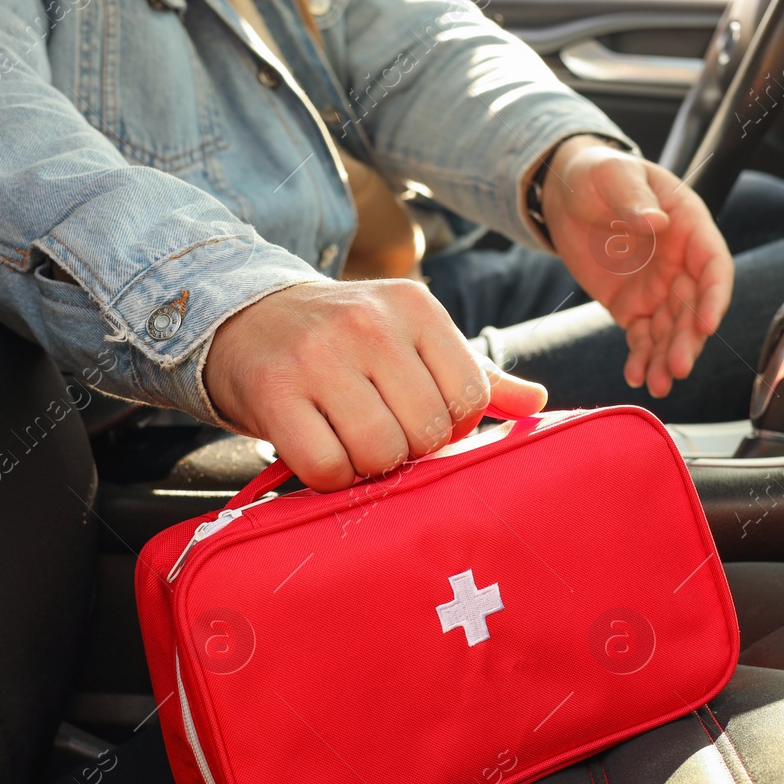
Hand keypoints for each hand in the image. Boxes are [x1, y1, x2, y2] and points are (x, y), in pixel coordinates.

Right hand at [205, 280, 547, 490]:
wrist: (246, 319)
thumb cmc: (343, 341)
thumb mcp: (410, 339)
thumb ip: (474, 374)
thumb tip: (537, 404)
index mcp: (416, 307)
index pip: (466, 398)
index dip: (447, 427)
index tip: (414, 417)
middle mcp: (370, 324)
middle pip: (425, 433)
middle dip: (406, 450)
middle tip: (377, 432)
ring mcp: (320, 356)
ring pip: (379, 453)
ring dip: (366, 466)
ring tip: (347, 439)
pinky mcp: (275, 392)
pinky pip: (327, 467)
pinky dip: (328, 476)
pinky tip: (318, 449)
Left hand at [540, 136, 733, 397]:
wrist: (566, 194)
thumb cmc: (597, 174)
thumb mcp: (613, 174)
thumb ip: (634, 196)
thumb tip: (656, 221)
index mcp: (688, 225)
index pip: (713, 266)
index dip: (715, 297)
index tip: (707, 324)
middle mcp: (680, 262)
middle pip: (694, 308)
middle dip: (688, 340)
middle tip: (676, 368)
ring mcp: (658, 288)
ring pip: (671, 330)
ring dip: (667, 358)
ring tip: (657, 385)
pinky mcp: (633, 306)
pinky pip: (643, 337)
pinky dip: (641, 358)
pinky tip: (635, 377)